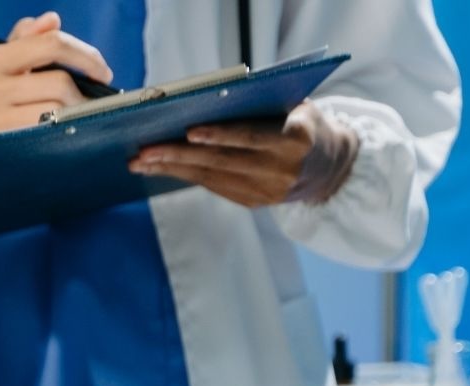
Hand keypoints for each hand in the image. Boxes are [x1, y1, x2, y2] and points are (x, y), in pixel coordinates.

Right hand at [0, 12, 113, 147]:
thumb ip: (23, 43)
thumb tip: (52, 19)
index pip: (49, 44)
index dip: (85, 56)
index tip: (102, 71)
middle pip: (59, 82)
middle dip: (84, 94)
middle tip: (91, 104)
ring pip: (56, 113)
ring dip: (75, 118)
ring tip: (74, 122)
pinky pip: (45, 138)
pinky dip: (60, 136)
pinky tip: (61, 137)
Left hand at [129, 101, 359, 207]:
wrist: (329, 168)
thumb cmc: (304, 124)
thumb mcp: (296, 107)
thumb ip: (262, 105)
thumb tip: (210, 98)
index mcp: (296, 141)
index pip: (252, 138)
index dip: (220, 135)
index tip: (189, 132)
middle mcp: (281, 171)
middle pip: (222, 162)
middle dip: (179, 157)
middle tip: (144, 151)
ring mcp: (267, 192)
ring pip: (212, 178)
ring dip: (172, 170)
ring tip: (140, 162)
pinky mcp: (253, 203)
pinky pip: (213, 187)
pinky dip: (184, 176)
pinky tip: (160, 169)